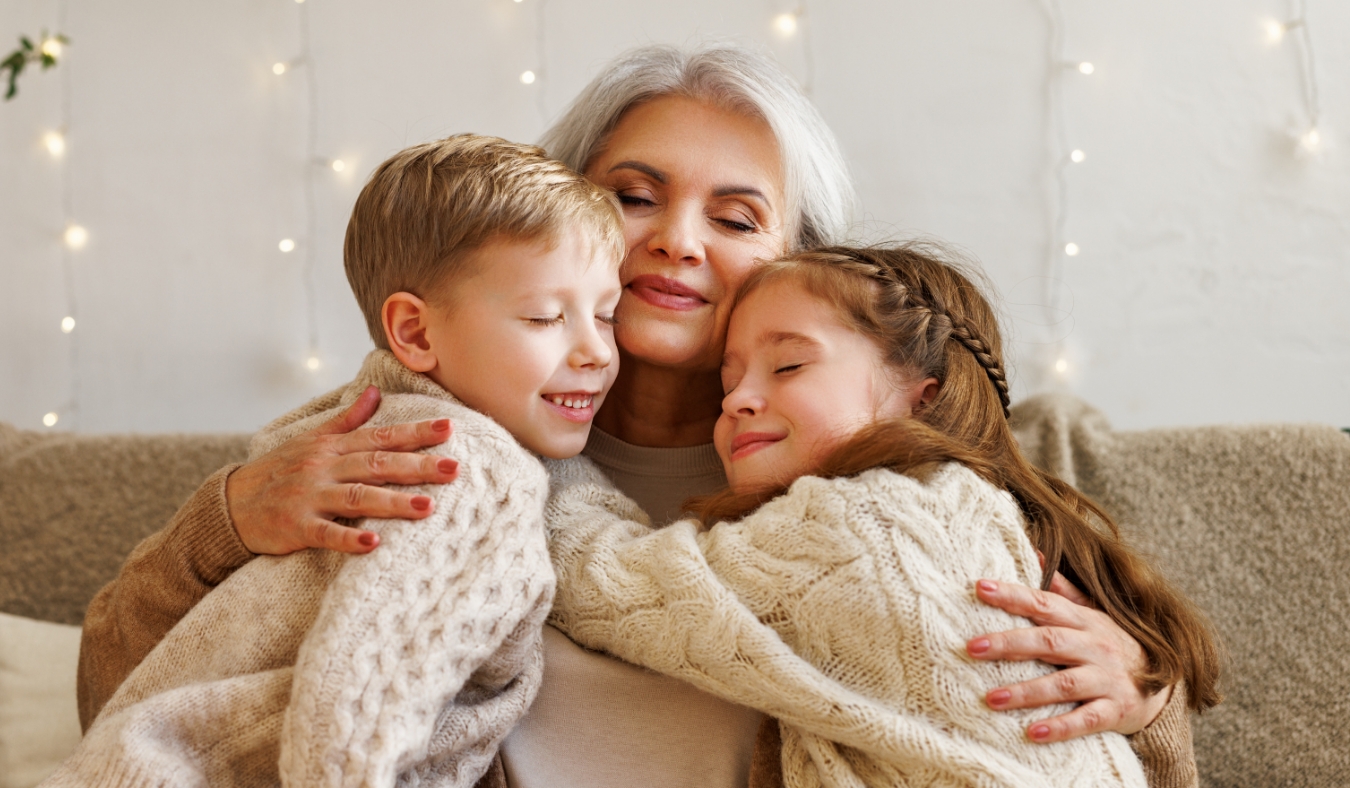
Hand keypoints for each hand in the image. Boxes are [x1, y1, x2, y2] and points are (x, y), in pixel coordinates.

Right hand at [225, 386, 458, 554]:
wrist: (230, 504)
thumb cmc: (279, 471)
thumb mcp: (311, 440)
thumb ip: (347, 420)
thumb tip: (375, 392)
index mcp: (332, 447)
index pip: (380, 436)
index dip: (415, 432)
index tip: (449, 428)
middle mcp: (323, 468)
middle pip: (376, 464)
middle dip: (416, 466)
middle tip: (453, 469)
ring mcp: (309, 497)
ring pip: (356, 497)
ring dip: (392, 502)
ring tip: (427, 507)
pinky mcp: (296, 527)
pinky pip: (324, 532)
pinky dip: (347, 538)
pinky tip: (373, 543)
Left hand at [967, 575, 1170, 741]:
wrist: (1163, 685)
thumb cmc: (1113, 645)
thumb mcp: (1093, 614)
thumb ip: (1063, 590)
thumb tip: (1036, 554)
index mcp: (1085, 621)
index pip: (1044, 604)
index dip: (1013, 595)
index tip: (980, 588)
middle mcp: (1095, 647)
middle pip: (1048, 642)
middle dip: (1009, 643)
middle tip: (973, 647)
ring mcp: (1107, 679)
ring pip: (1064, 683)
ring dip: (1026, 692)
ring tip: (991, 698)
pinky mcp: (1116, 710)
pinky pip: (1086, 719)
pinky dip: (1061, 727)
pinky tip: (1032, 734)